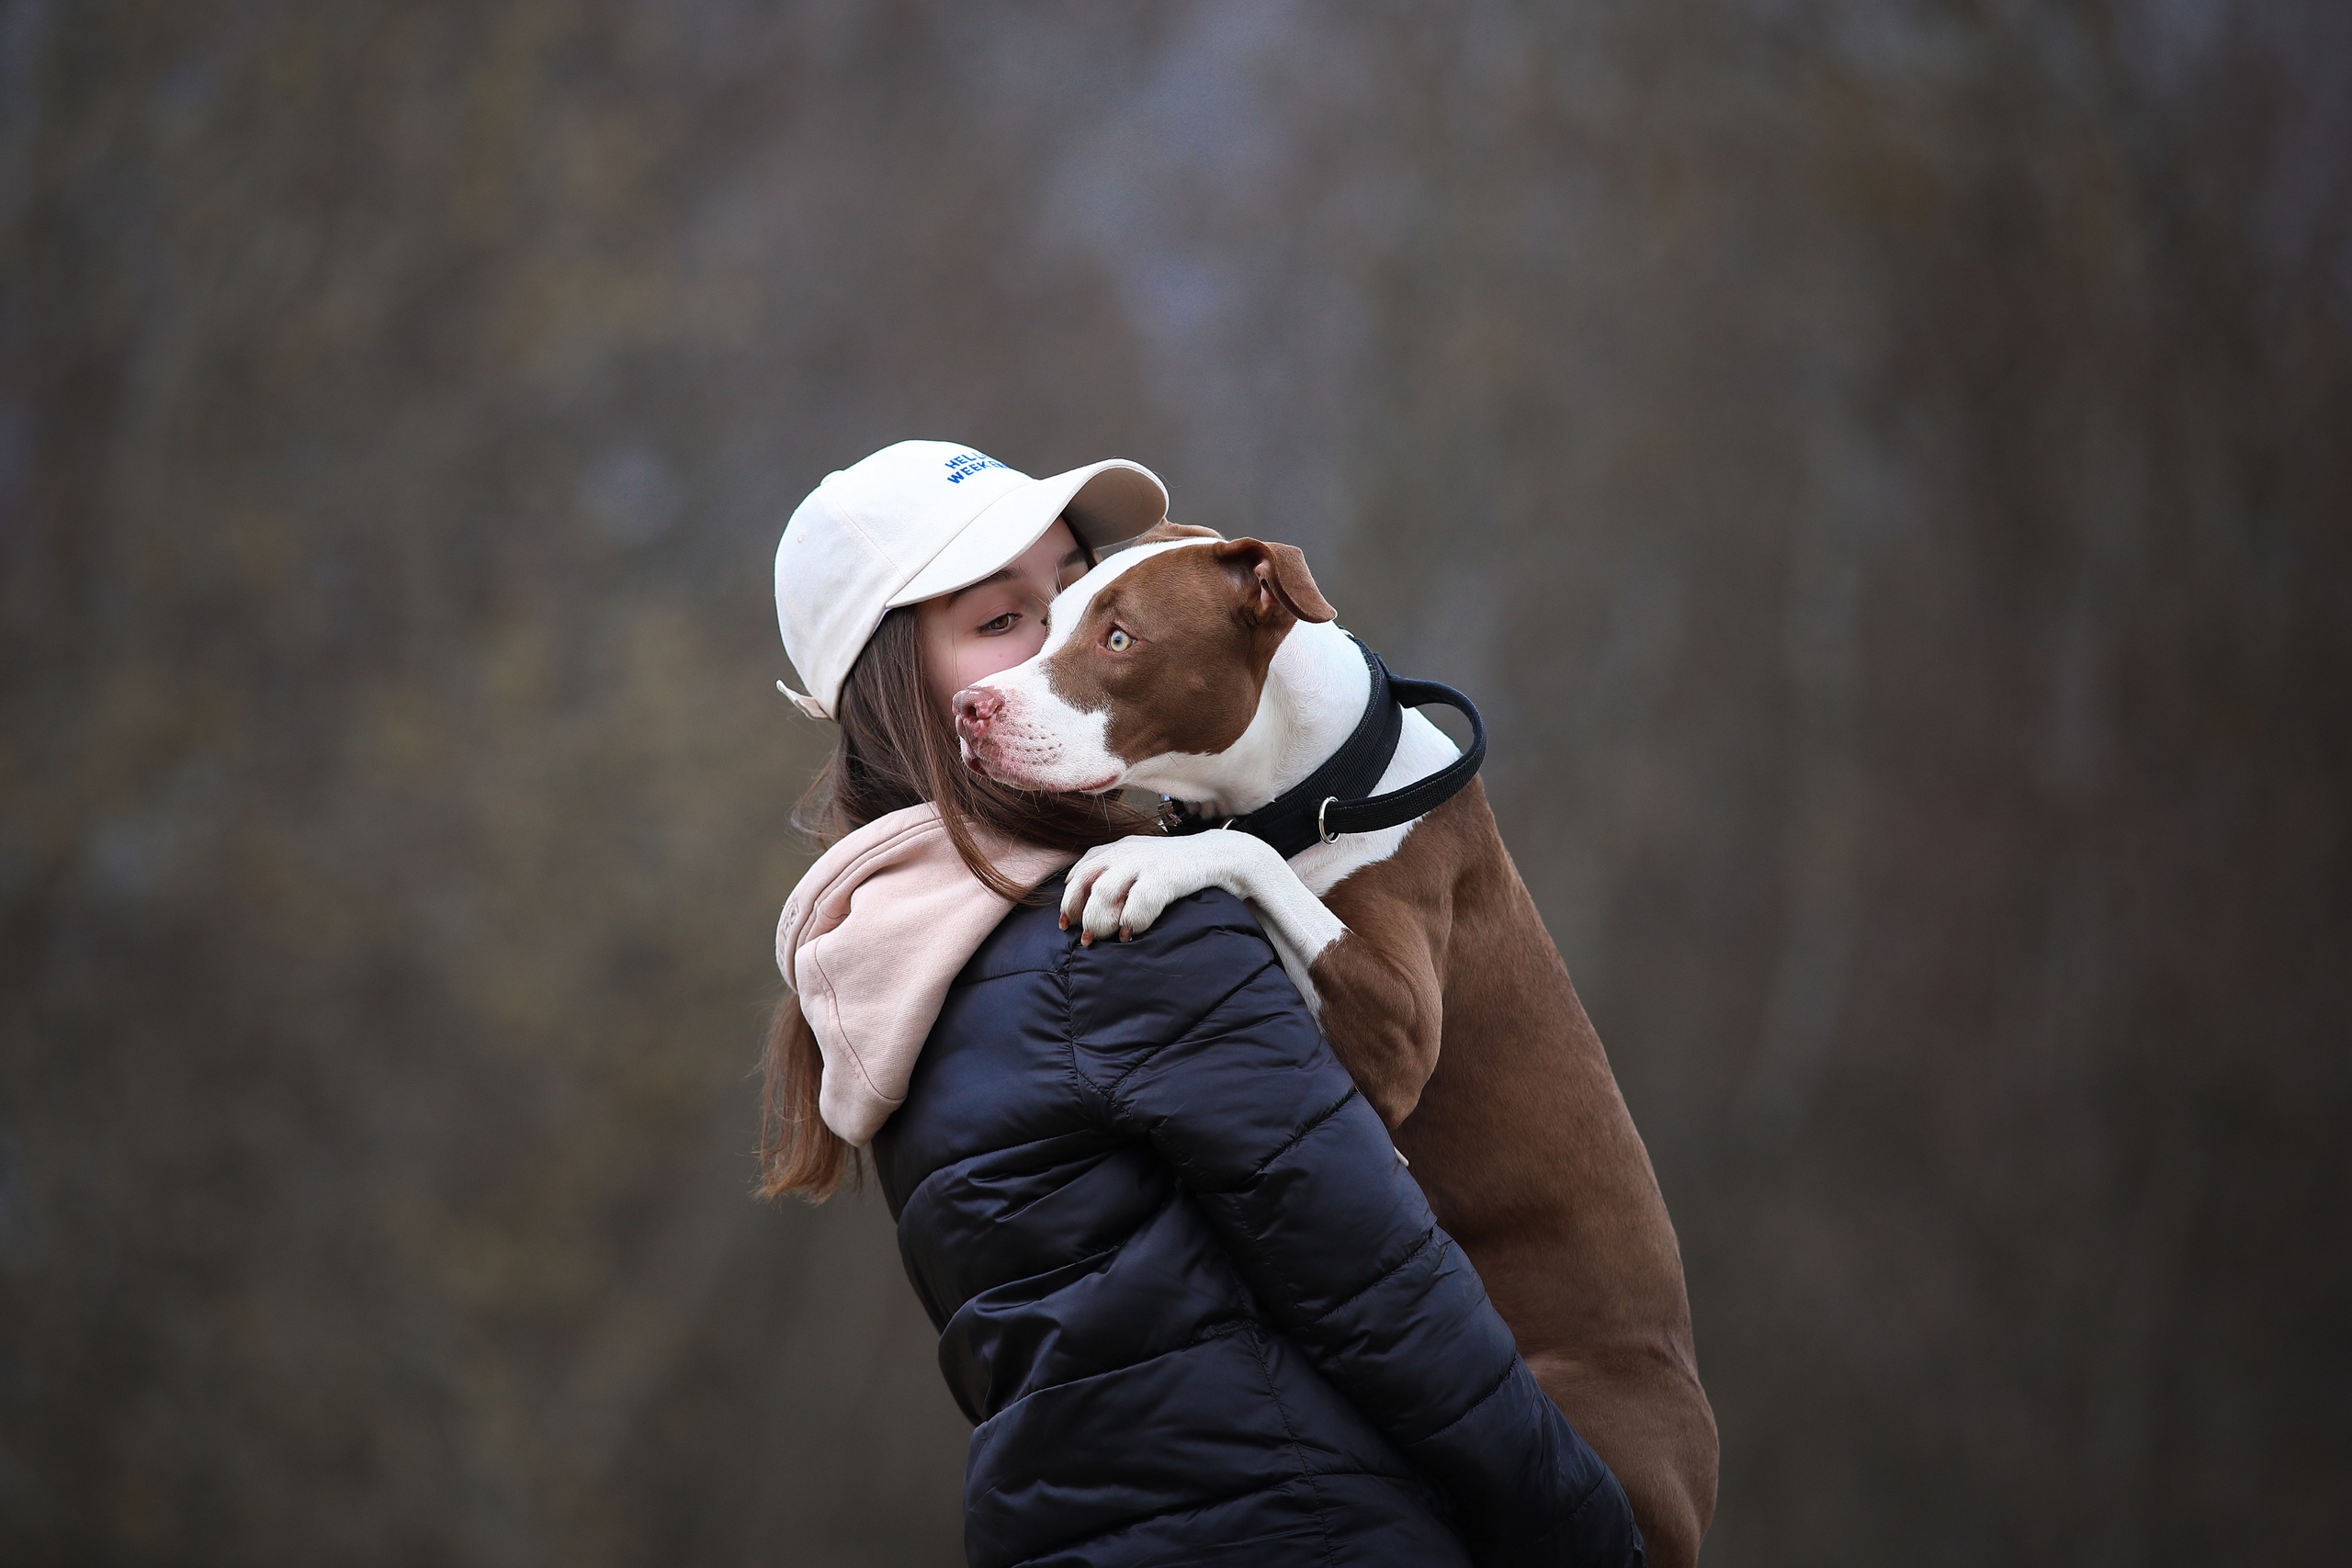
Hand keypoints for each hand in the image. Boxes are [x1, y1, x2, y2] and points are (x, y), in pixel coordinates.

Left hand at [1059, 831, 1264, 944]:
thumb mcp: (1142, 865)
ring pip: (1104, 892)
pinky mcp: (1165, 874)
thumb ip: (1116, 877)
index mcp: (1119, 849)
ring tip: (1107, 937)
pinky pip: (1138, 902)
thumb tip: (1086, 907)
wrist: (1222, 855)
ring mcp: (1145, 861)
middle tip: (1087, 937)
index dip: (1070, 898)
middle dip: (1080, 912)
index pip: (1082, 870)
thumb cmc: (1178, 868)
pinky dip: (1131, 921)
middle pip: (1086, 881)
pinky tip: (1131, 934)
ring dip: (1100, 920)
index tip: (1067, 922)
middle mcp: (1126, 852)